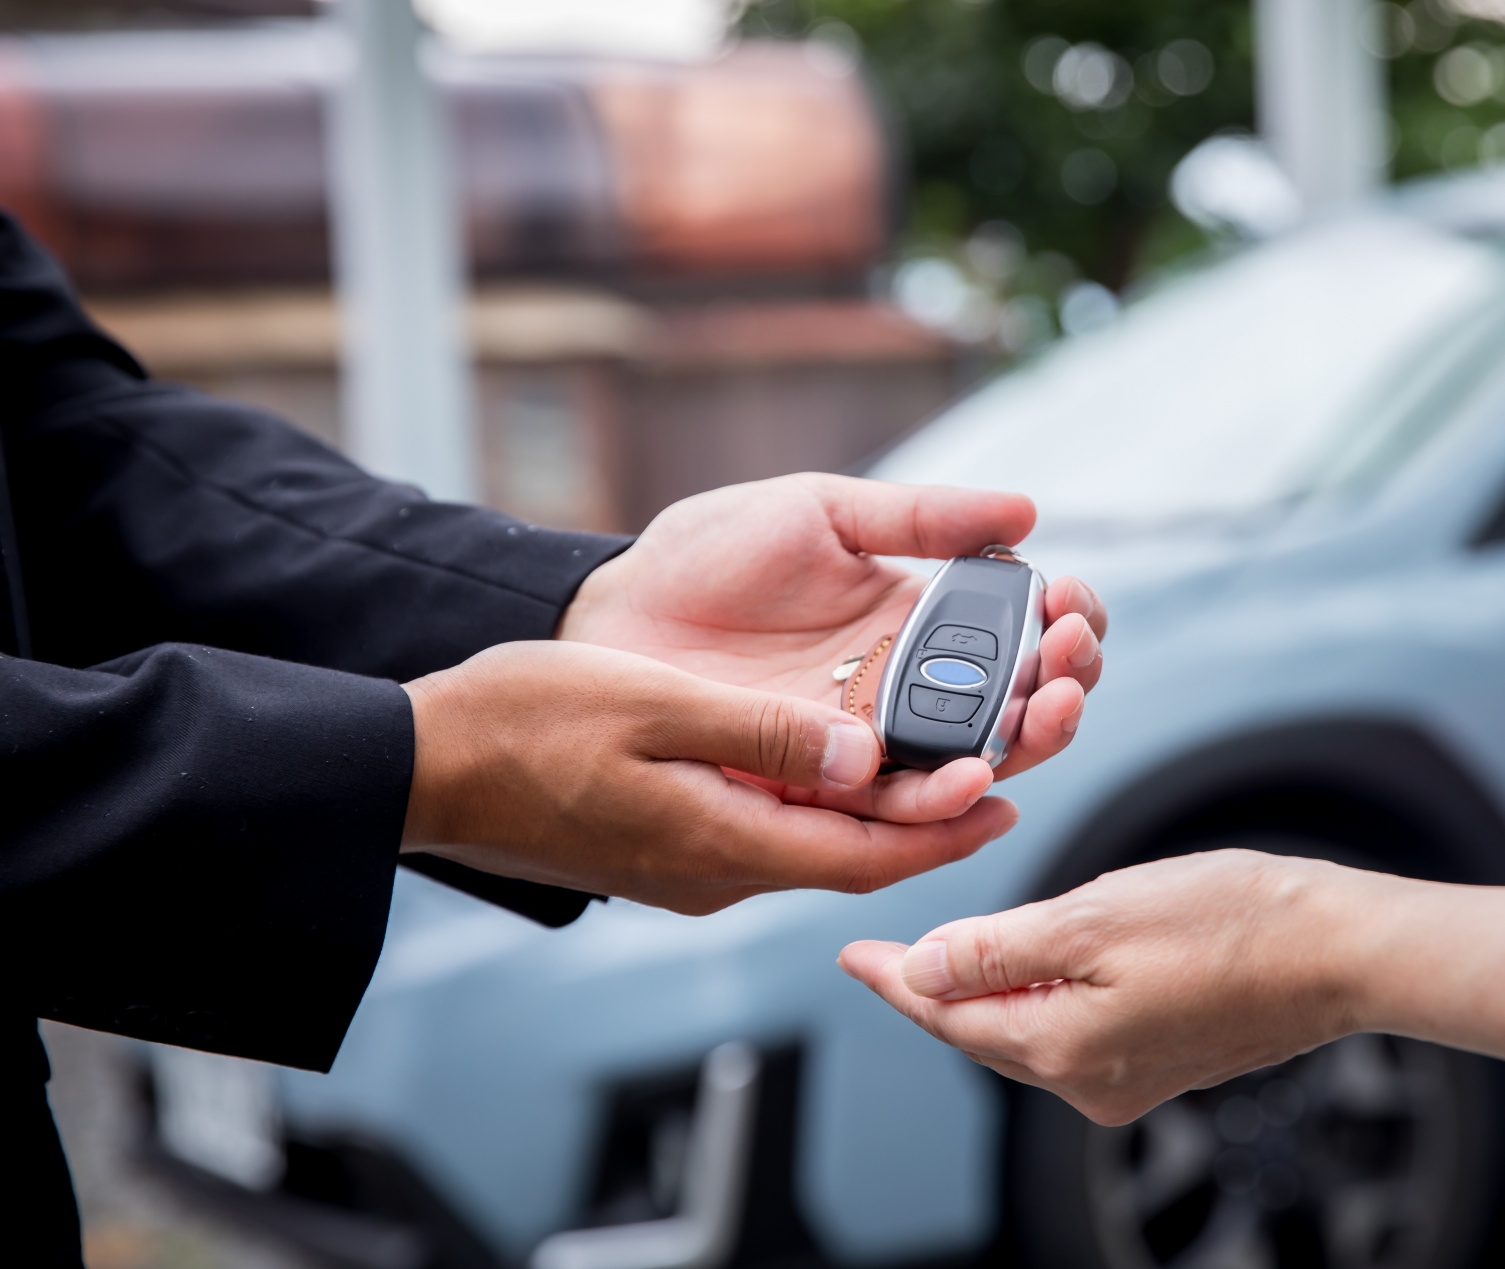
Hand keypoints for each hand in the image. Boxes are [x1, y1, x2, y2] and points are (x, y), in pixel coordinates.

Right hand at [402, 640, 1016, 914]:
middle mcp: (713, 870)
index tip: (1010, 797)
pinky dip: (821, 801)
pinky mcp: (667, 844)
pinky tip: (842, 761)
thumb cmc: (522, 724)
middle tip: (1002, 767)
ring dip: (879, 807)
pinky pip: (769, 830)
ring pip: (812, 841)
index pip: (863, 856)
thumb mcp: (652, 705)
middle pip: (850, 853)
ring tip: (942, 756)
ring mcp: (688, 863)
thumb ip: (764, 734)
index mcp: (719, 844)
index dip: (943, 830)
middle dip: (931, 817)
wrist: (423, 764)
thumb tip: (866, 758)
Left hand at [555, 474, 1106, 803]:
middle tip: (1070, 666)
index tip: (1072, 603)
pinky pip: (892, 809)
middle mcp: (908, 691)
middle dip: (1063, 689)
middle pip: (1014, 708)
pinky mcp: (820, 789)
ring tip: (1046, 714)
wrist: (612, 611)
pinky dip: (941, 802)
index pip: (1022, 634)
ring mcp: (868, 745)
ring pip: (970, 765)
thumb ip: (920, 518)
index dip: (1065, 623)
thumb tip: (1026, 514)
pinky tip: (976, 777)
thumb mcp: (822, 512)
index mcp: (920, 622)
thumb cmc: (709, 553)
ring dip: (1023, 745)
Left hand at [838, 851, 1367, 1124]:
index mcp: (1063, 1049)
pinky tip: (1032, 966)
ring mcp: (1129, 1081)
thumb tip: (922, 970)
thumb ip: (996, 950)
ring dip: (984, 993)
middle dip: (930, 992)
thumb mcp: (1092, 917)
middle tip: (884, 955)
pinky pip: (1071, 1034)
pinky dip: (1038, 999)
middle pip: (980, 1033)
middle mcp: (1089, 1083)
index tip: (851, 953)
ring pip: (1025, 1034)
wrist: (1338, 949)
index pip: (946, 1015)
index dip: (893, 979)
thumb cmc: (1227, 921)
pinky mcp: (1162, 1062)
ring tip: (946, 956)